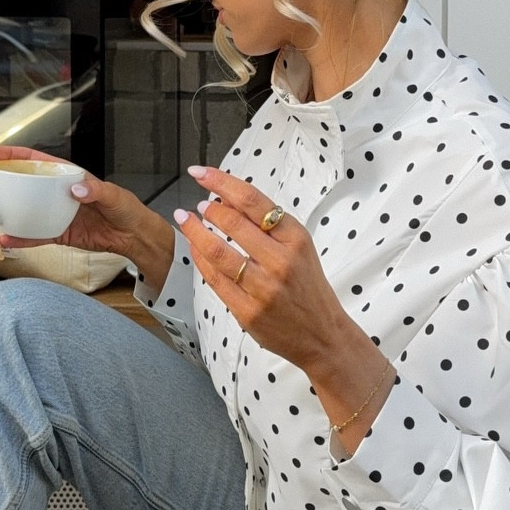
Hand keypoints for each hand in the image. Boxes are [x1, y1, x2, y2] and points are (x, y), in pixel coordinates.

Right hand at [0, 147, 167, 276]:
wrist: (132, 236)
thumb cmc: (125, 208)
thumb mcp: (113, 194)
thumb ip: (95, 190)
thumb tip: (77, 189)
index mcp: (66, 176)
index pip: (34, 160)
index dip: (11, 155)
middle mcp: (56, 193)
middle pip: (22, 186)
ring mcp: (54, 213)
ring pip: (23, 211)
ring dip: (4, 213)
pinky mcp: (57, 234)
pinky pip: (34, 236)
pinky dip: (20, 238)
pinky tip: (6, 239)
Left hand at [176, 167, 391, 447]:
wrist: (323, 336)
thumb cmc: (308, 287)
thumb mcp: (300, 248)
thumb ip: (269, 227)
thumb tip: (226, 199)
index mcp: (295, 238)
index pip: (252, 200)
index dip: (221, 182)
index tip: (200, 173)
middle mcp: (280, 260)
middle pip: (233, 222)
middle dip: (207, 208)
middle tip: (197, 204)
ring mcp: (263, 288)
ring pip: (217, 251)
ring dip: (195, 231)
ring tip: (185, 219)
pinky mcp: (248, 311)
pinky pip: (215, 280)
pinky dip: (200, 260)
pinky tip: (195, 249)